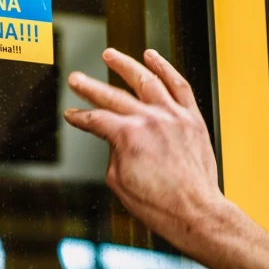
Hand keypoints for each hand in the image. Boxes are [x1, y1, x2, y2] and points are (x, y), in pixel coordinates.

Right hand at [64, 48, 226, 255]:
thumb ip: (113, 153)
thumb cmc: (160, 205)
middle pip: (113, 96)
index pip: (96, 119)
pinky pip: (179, 85)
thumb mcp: (119, 182)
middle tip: (77, 79)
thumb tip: (115, 139)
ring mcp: (174, 116)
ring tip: (110, 56)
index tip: (73, 115)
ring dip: (125, 65)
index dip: (80, 117)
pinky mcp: (192, 118)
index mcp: (129, 136)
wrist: (196, 212)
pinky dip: (165, 68)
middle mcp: (151, 120)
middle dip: (90, 87)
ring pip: (146, 80)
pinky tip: (152, 57)